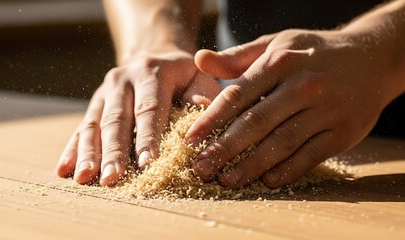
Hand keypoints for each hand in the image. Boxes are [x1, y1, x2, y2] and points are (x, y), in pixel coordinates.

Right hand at [56, 50, 220, 185]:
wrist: (155, 57)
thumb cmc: (184, 76)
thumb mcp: (199, 76)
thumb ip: (202, 95)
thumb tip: (203, 116)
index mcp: (151, 72)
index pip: (149, 109)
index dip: (148, 137)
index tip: (147, 164)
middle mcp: (123, 79)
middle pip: (116, 119)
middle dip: (114, 152)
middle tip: (112, 179)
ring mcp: (105, 92)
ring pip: (93, 125)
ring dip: (88, 154)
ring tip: (84, 178)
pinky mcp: (95, 104)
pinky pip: (81, 127)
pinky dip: (73, 149)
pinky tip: (64, 170)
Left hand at [185, 29, 402, 188]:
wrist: (373, 58)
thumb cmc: (314, 52)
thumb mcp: (277, 43)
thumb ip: (237, 56)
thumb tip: (199, 60)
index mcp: (280, 62)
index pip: (238, 95)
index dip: (211, 120)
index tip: (189, 140)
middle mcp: (303, 86)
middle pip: (256, 123)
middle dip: (224, 149)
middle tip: (200, 169)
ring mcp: (325, 111)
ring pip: (281, 143)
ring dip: (251, 166)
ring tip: (226, 180)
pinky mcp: (343, 132)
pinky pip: (310, 156)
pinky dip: (287, 171)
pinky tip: (265, 181)